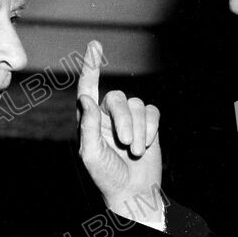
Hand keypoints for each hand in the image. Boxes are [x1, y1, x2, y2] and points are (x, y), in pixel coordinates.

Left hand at [77, 40, 162, 223]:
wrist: (133, 190)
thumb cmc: (107, 176)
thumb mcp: (91, 154)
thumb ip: (87, 125)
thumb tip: (85, 98)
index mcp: (89, 120)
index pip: (88, 87)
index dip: (91, 66)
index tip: (94, 46)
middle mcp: (108, 115)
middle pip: (117, 98)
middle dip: (123, 120)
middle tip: (124, 144)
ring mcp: (129, 118)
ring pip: (137, 105)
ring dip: (138, 130)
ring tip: (135, 151)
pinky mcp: (148, 124)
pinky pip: (152, 112)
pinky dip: (151, 129)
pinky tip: (147, 144)